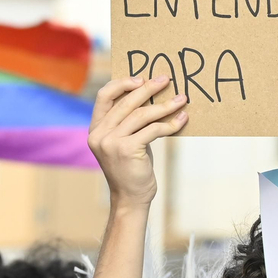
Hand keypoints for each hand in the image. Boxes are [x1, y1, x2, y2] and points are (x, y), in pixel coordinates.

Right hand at [88, 76, 187, 209]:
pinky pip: (153, 130)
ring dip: (164, 105)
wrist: (130, 198)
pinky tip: (181, 120)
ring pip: (142, 115)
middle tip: (166, 79)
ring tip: (181, 100)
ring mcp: (111, 142)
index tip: (141, 79)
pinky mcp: (126, 149)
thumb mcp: (124, 141)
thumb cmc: (131, 168)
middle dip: (149, 89)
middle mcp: (100, 134)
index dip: (122, 83)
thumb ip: (128, 121)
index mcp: (95, 129)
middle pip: (126, 102)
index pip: (104, 96)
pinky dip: (170, 124)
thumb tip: (150, 94)